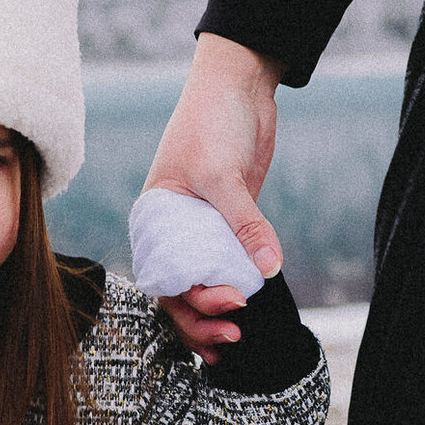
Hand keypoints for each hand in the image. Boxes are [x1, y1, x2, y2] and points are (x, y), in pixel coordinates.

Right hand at [147, 33, 286, 359]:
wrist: (237, 82)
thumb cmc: (213, 120)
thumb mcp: (224, 173)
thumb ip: (246, 222)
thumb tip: (269, 267)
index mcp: (155, 218)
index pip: (165, 276)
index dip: (193, 300)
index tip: (232, 302)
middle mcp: (173, 229)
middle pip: (178, 290)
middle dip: (201, 319)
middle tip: (233, 337)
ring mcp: (201, 226)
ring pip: (201, 283)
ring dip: (213, 315)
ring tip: (233, 342)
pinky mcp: (229, 221)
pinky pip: (228, 264)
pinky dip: (234, 288)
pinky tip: (246, 313)